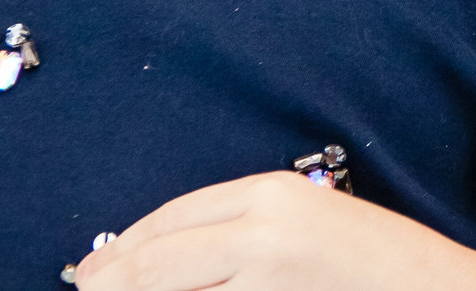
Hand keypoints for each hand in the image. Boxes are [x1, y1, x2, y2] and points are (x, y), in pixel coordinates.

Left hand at [68, 172, 475, 290]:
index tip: (92, 276)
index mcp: (269, 193)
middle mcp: (259, 225)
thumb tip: (168, 263)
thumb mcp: (311, 232)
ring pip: (166, 290)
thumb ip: (248, 238)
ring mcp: (264, 273)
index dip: (119, 255)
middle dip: (110, 285)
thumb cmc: (382, 270)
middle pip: (152, 261)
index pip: (165, 223)